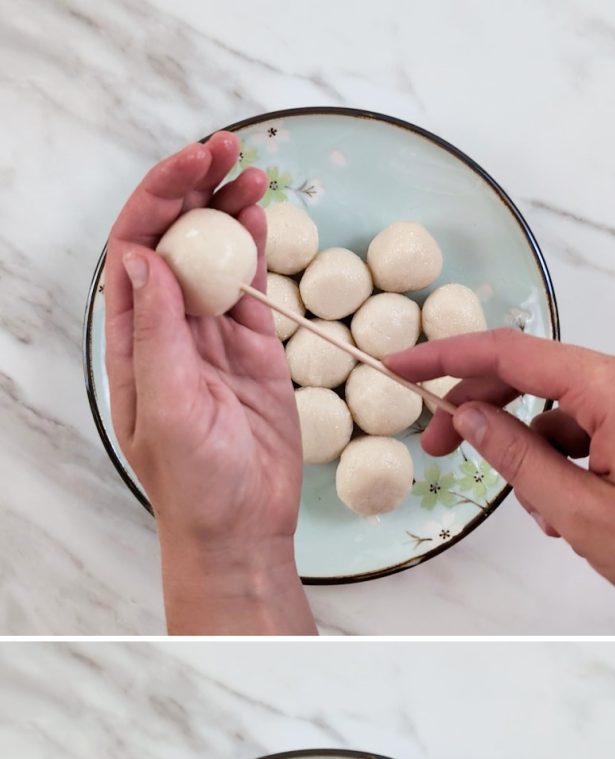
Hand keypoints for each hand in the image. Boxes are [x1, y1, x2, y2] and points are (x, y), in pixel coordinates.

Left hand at [105, 136, 313, 634]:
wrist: (242, 531)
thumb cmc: (194, 487)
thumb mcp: (168, 406)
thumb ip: (157, 332)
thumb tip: (145, 258)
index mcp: (133, 340)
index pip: (135, 251)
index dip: (157, 202)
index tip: (189, 171)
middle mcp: (168, 330)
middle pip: (173, 239)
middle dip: (192, 188)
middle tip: (223, 150)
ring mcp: (211, 337)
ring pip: (213, 254)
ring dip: (226, 208)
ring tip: (248, 170)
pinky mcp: (253, 351)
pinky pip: (249, 287)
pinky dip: (254, 247)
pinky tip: (259, 215)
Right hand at [388, 332, 614, 595]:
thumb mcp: (581, 514)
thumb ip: (518, 460)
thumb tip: (471, 417)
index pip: (513, 352)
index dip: (450, 356)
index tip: (405, 365)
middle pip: (535, 374)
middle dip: (483, 408)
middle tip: (436, 446)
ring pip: (562, 410)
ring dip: (532, 452)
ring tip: (540, 515)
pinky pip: (591, 430)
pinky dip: (566, 463)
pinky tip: (566, 513)